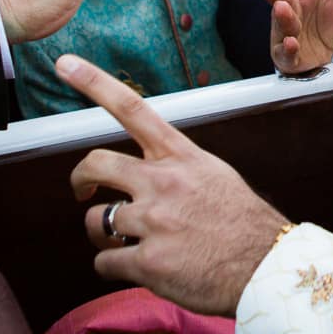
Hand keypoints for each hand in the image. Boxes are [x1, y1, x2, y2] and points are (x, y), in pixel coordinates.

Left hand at [68, 54, 291, 315]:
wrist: (267, 268)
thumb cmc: (244, 225)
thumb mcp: (215, 176)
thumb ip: (177, 168)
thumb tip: (147, 174)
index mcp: (181, 157)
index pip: (133, 109)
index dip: (94, 83)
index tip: (65, 64)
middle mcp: (163, 182)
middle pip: (97, 163)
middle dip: (80, 178)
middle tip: (82, 191)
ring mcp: (153, 221)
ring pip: (96, 220)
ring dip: (103, 234)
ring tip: (123, 243)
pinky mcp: (147, 261)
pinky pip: (104, 262)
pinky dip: (113, 267)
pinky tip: (137, 269)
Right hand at [256, 0, 332, 74]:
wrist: (323, 55)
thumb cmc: (328, 22)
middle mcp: (289, 8)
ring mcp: (285, 32)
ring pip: (282, 24)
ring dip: (282, 17)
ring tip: (281, 7)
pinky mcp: (287, 55)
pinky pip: (286, 52)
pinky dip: (288, 48)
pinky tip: (291, 42)